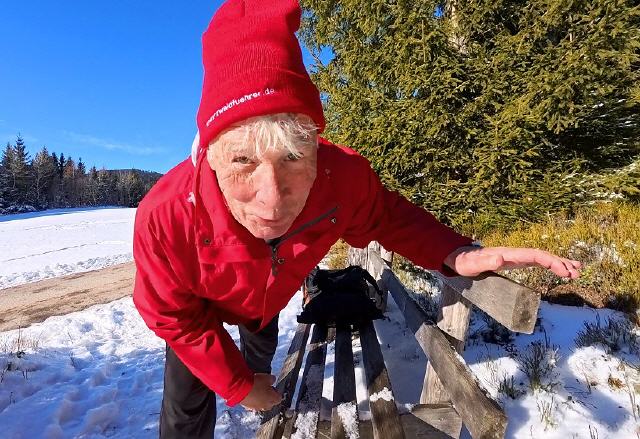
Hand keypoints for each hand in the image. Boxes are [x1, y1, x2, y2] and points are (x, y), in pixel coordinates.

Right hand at [239, 373, 282, 410]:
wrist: (241, 388)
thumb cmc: (256, 383)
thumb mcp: (267, 377)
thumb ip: (272, 379)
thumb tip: (273, 380)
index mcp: (273, 399)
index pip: (279, 398)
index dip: (276, 392)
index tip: (272, 387)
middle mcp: (266, 406)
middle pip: (271, 403)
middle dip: (269, 397)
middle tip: (265, 389)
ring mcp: (257, 408)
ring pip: (261, 405)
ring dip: (260, 399)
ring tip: (256, 391)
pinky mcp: (248, 408)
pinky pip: (253, 405)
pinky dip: (253, 401)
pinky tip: (250, 394)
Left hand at [444, 246, 581, 277]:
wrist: (460, 257)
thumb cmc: (466, 262)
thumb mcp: (473, 264)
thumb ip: (486, 261)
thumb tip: (500, 257)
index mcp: (509, 254)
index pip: (534, 255)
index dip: (550, 261)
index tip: (564, 270)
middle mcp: (515, 254)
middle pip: (542, 255)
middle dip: (560, 263)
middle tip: (576, 273)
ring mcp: (516, 257)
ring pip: (542, 258)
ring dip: (559, 264)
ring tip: (576, 271)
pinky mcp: (516, 262)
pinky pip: (537, 262)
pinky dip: (550, 265)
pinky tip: (561, 270)